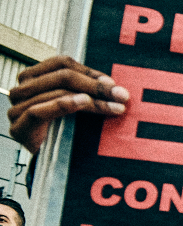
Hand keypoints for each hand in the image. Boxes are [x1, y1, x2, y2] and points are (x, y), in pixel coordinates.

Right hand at [9, 56, 128, 153]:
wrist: (46, 161)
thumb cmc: (62, 130)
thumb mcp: (75, 104)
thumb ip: (85, 89)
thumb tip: (114, 86)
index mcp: (33, 77)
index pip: (62, 63)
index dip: (89, 71)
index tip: (113, 84)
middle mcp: (22, 89)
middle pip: (62, 76)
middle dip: (96, 86)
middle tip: (121, 95)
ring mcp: (17, 108)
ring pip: (57, 92)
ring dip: (92, 99)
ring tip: (114, 107)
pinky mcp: (19, 127)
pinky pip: (40, 111)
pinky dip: (64, 104)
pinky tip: (84, 103)